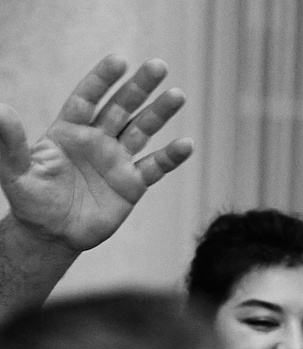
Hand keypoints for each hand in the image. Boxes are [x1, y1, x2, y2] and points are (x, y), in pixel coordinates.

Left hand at [0, 55, 193, 251]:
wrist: (53, 234)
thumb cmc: (31, 200)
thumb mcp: (16, 172)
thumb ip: (11, 142)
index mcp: (69, 131)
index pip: (88, 98)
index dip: (102, 80)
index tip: (119, 61)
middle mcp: (96, 140)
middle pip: (121, 107)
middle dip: (139, 87)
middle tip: (158, 66)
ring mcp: (117, 160)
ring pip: (142, 130)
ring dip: (159, 113)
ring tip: (177, 95)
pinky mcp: (132, 184)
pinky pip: (154, 167)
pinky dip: (171, 157)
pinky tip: (186, 144)